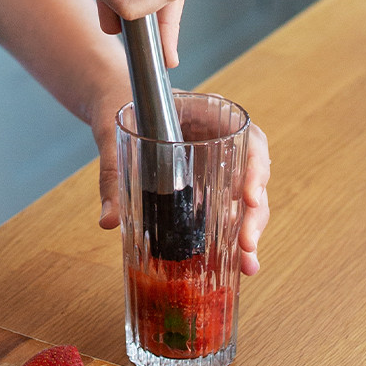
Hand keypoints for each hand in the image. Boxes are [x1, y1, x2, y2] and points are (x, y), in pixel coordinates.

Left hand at [83, 78, 271, 279]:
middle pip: (252, 176)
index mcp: (210, 114)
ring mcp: (217, 163)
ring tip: (247, 266)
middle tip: (246, 246)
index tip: (249, 197)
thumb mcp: (114, 133)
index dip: (256, 168)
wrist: (114, 99)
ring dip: (249, 231)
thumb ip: (113, 173)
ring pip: (246, 198)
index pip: (249, 138)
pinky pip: (227, 207)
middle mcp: (221, 139)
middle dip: (254, 214)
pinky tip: (235, 264)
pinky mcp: (207, 184)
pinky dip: (232, 235)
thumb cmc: (120, 103)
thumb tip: (109, 220)